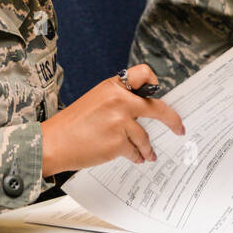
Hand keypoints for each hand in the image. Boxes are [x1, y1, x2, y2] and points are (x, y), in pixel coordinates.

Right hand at [39, 64, 184, 175]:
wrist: (53, 143)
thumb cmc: (72, 124)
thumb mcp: (96, 100)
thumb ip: (118, 100)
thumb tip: (141, 109)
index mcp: (113, 86)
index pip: (143, 73)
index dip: (154, 81)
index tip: (158, 90)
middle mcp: (120, 100)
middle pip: (157, 107)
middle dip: (172, 120)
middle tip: (179, 128)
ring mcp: (120, 122)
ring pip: (145, 137)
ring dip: (148, 148)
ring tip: (149, 155)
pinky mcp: (118, 142)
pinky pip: (136, 151)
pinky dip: (137, 156)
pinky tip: (136, 159)